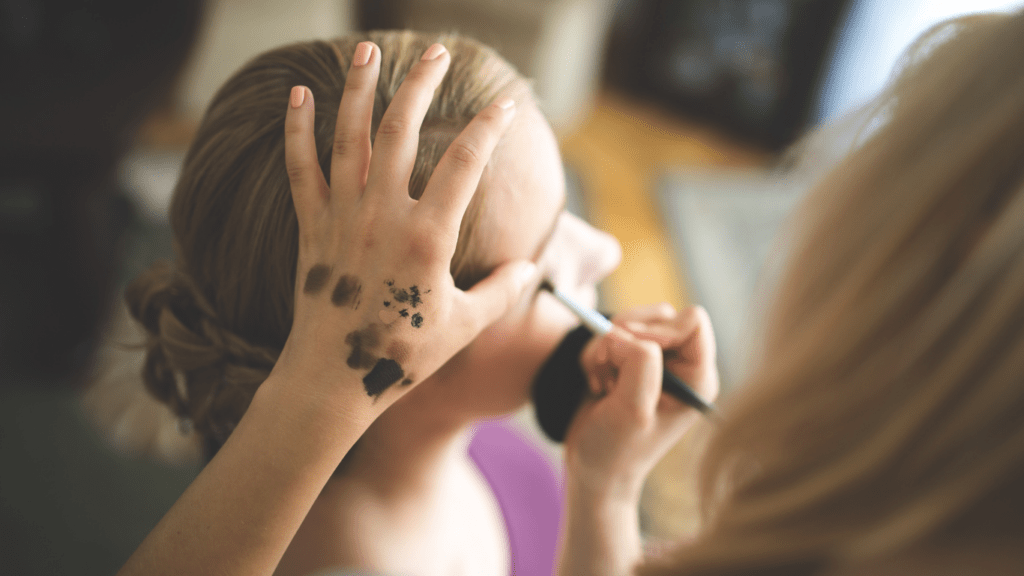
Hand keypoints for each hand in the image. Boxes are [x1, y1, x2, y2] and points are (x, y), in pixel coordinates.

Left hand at [270, 42, 536, 412]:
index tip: (507, 104)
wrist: (332, 378)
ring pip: (349, 138)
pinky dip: (296, 129)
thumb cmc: (401, 356)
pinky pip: (300, 168)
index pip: (466, 163)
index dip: (490, 128)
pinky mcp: (312, 227)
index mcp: (427, 237)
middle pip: (403, 131)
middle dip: (422, 85)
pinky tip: (298, 93)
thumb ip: (502, 292)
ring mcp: (342, 217)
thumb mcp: (464, 326)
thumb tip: (530, 268)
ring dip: (360, 89)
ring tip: (369, 50)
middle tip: (436, 52)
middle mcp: (382, 216)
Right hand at [564, 304, 718, 502]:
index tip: (631, 354)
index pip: (692, 322)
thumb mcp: (632, 411)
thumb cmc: (616, 452)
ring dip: (606, 345)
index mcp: (697, 379)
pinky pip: (610, 334)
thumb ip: (639, 365)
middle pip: (660, 316)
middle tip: (608, 370)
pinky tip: (596, 383)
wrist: (593, 472)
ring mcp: (654, 364)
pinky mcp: (628, 362)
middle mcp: (681, 368)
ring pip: (631, 322)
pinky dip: (596, 352)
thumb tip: (623, 334)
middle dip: (625, 336)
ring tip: (601, 379)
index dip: (659, 330)